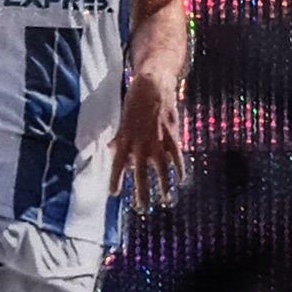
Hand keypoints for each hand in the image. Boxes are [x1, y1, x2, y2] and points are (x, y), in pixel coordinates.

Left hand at [108, 71, 184, 209]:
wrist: (153, 85)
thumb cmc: (134, 101)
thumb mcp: (122, 119)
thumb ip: (118, 137)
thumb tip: (110, 149)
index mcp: (125, 138)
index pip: (118, 164)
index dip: (116, 180)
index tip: (114, 194)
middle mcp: (140, 143)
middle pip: (140, 173)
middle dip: (141, 191)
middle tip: (141, 206)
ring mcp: (157, 140)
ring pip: (161, 169)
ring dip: (163, 186)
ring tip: (164, 200)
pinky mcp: (171, 136)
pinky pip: (176, 157)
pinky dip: (179, 169)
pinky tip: (181, 180)